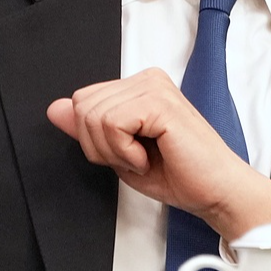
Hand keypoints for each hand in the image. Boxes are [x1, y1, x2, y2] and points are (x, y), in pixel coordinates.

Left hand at [47, 68, 270, 241]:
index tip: (128, 154)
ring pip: (93, 116)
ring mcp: (154, 86)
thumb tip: (55, 108)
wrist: (215, 191)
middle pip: (82, 107)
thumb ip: (87, 129)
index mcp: (138, 86)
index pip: (82, 102)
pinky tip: (148, 156)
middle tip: (136, 158)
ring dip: (114, 151)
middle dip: (100, 146)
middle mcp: (146, 79)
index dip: (93, 140)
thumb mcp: (119, 153)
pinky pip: (112, 124)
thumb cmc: (179, 175)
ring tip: (145, 157)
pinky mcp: (159, 102)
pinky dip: (124, 152)